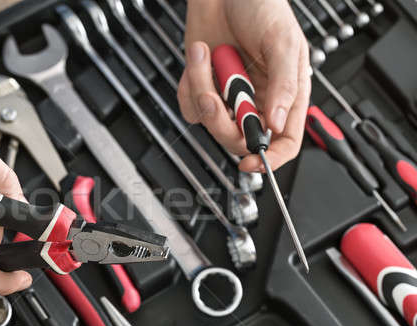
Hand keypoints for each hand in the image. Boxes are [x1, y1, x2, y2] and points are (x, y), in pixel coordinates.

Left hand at [178, 0, 310, 171]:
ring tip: (205, 56)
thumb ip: (284, 85)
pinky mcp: (204, 88)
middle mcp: (256, 99)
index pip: (284, 140)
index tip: (250, 162)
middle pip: (239, 138)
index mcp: (285, 93)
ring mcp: (228, 95)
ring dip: (202, 88)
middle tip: (216, 94)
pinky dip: (188, 84)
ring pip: (210, 122)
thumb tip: (277, 124)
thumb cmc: (260, 6)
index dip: (269, 158)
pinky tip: (198, 58)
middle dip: (221, 120)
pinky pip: (190, 107)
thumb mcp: (282, 42)